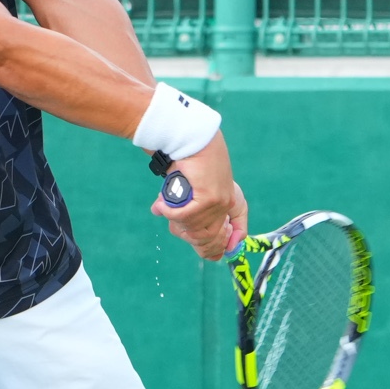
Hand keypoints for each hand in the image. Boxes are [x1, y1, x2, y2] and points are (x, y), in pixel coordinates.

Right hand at [152, 134, 248, 259]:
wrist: (190, 139)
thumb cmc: (188, 160)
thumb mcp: (189, 187)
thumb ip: (183, 206)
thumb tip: (158, 213)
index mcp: (231, 203)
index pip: (228, 239)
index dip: (213, 250)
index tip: (199, 247)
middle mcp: (229, 205)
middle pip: (207, 239)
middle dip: (185, 233)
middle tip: (169, 217)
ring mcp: (221, 203)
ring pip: (193, 228)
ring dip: (174, 219)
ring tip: (164, 205)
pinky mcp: (210, 198)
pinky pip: (187, 217)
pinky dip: (171, 213)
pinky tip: (162, 206)